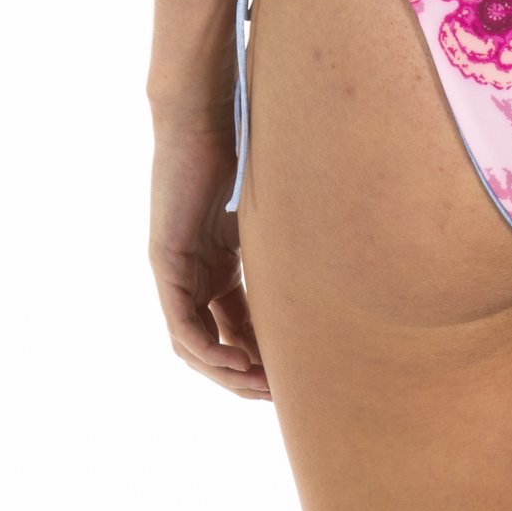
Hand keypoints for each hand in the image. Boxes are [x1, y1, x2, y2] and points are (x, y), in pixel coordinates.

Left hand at [149, 112, 271, 399]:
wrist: (203, 114)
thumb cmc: (241, 144)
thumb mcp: (270, 208)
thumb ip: (286, 239)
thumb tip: (345, 248)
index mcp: (216, 262)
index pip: (236, 324)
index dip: (263, 353)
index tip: (292, 374)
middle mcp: (193, 272)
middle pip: (214, 343)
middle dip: (245, 375)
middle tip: (278, 395)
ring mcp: (177, 270)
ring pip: (194, 344)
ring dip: (227, 373)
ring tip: (261, 387)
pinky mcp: (166, 262)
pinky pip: (182, 324)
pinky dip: (208, 349)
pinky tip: (237, 362)